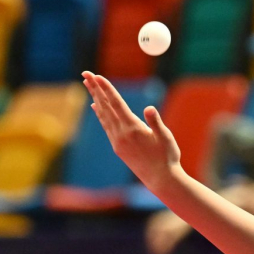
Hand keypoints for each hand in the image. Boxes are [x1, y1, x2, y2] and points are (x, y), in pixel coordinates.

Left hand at [84, 70, 181, 193]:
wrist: (160, 179)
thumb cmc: (167, 157)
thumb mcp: (165, 137)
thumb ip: (156, 122)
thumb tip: (149, 109)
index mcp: (133, 128)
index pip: (117, 103)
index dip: (107, 88)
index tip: (97, 76)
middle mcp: (121, 134)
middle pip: (105, 106)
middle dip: (95, 88)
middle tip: (86, 73)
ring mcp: (117, 141)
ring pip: (103, 115)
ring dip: (95, 98)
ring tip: (88, 85)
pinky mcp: (118, 147)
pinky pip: (106, 126)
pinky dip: (100, 114)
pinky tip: (96, 107)